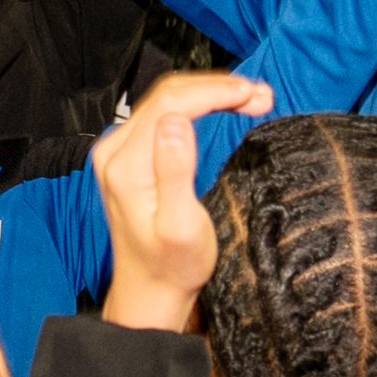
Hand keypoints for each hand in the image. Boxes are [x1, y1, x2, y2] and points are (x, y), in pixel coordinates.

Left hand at [89, 71, 273, 331]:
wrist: (150, 289)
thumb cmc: (171, 264)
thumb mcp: (181, 225)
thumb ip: (176, 171)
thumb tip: (177, 122)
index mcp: (125, 165)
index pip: (170, 103)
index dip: (215, 91)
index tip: (255, 95)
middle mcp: (114, 151)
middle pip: (167, 94)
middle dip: (218, 88)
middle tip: (262, 95)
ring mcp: (118, 151)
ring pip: (166, 100)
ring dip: (210, 93)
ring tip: (253, 98)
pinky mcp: (129, 155)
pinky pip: (163, 114)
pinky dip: (197, 105)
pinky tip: (225, 106)